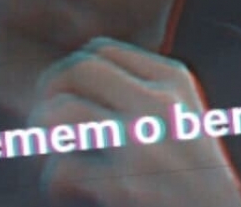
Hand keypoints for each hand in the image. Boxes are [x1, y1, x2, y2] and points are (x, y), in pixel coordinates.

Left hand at [29, 37, 240, 206]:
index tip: (69, 95)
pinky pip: (62, 168)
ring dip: (42, 134)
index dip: (74, 70)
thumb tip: (75, 75)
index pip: (102, 49)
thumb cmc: (197, 179)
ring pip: (63, 111)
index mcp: (175, 81)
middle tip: (45, 117)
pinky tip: (64, 190)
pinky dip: (53, 181)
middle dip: (50, 90)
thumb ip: (144, 93)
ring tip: (47, 151)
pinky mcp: (125, 186)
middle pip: (79, 68)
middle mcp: (159, 103)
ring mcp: (142, 143)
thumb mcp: (185, 118)